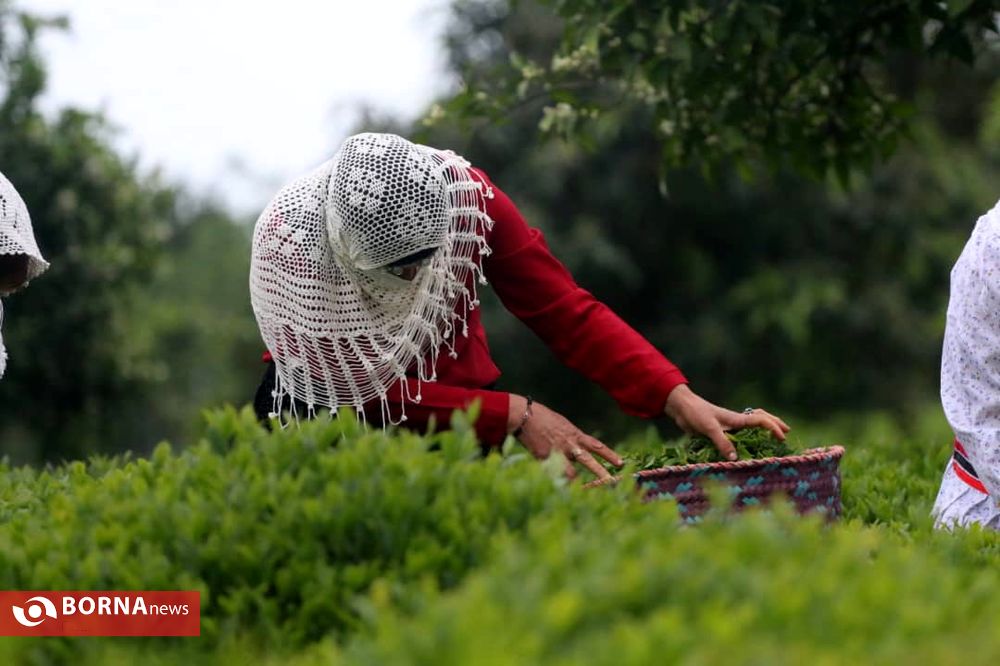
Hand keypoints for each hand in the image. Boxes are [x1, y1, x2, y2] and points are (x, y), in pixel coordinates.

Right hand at [508, 395, 622, 480]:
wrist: (524, 415)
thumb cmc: (543, 417)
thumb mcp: (562, 425)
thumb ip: (572, 438)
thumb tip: (578, 448)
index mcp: (575, 435)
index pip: (597, 446)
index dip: (610, 455)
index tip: (621, 463)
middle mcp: (569, 445)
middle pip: (589, 461)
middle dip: (602, 474)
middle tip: (613, 483)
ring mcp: (556, 453)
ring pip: (570, 473)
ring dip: (574, 482)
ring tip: (579, 492)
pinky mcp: (543, 459)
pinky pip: (552, 474)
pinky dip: (555, 480)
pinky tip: (556, 486)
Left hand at [663, 384, 789, 460]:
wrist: (681, 408)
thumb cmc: (696, 413)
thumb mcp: (709, 428)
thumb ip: (722, 442)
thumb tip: (735, 458)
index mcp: (737, 419)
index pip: (761, 420)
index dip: (773, 427)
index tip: (782, 437)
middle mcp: (736, 422)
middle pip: (761, 419)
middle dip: (775, 424)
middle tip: (787, 432)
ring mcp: (729, 427)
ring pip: (751, 427)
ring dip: (763, 431)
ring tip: (773, 439)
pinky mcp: (720, 432)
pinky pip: (738, 436)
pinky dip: (747, 439)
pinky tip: (748, 447)